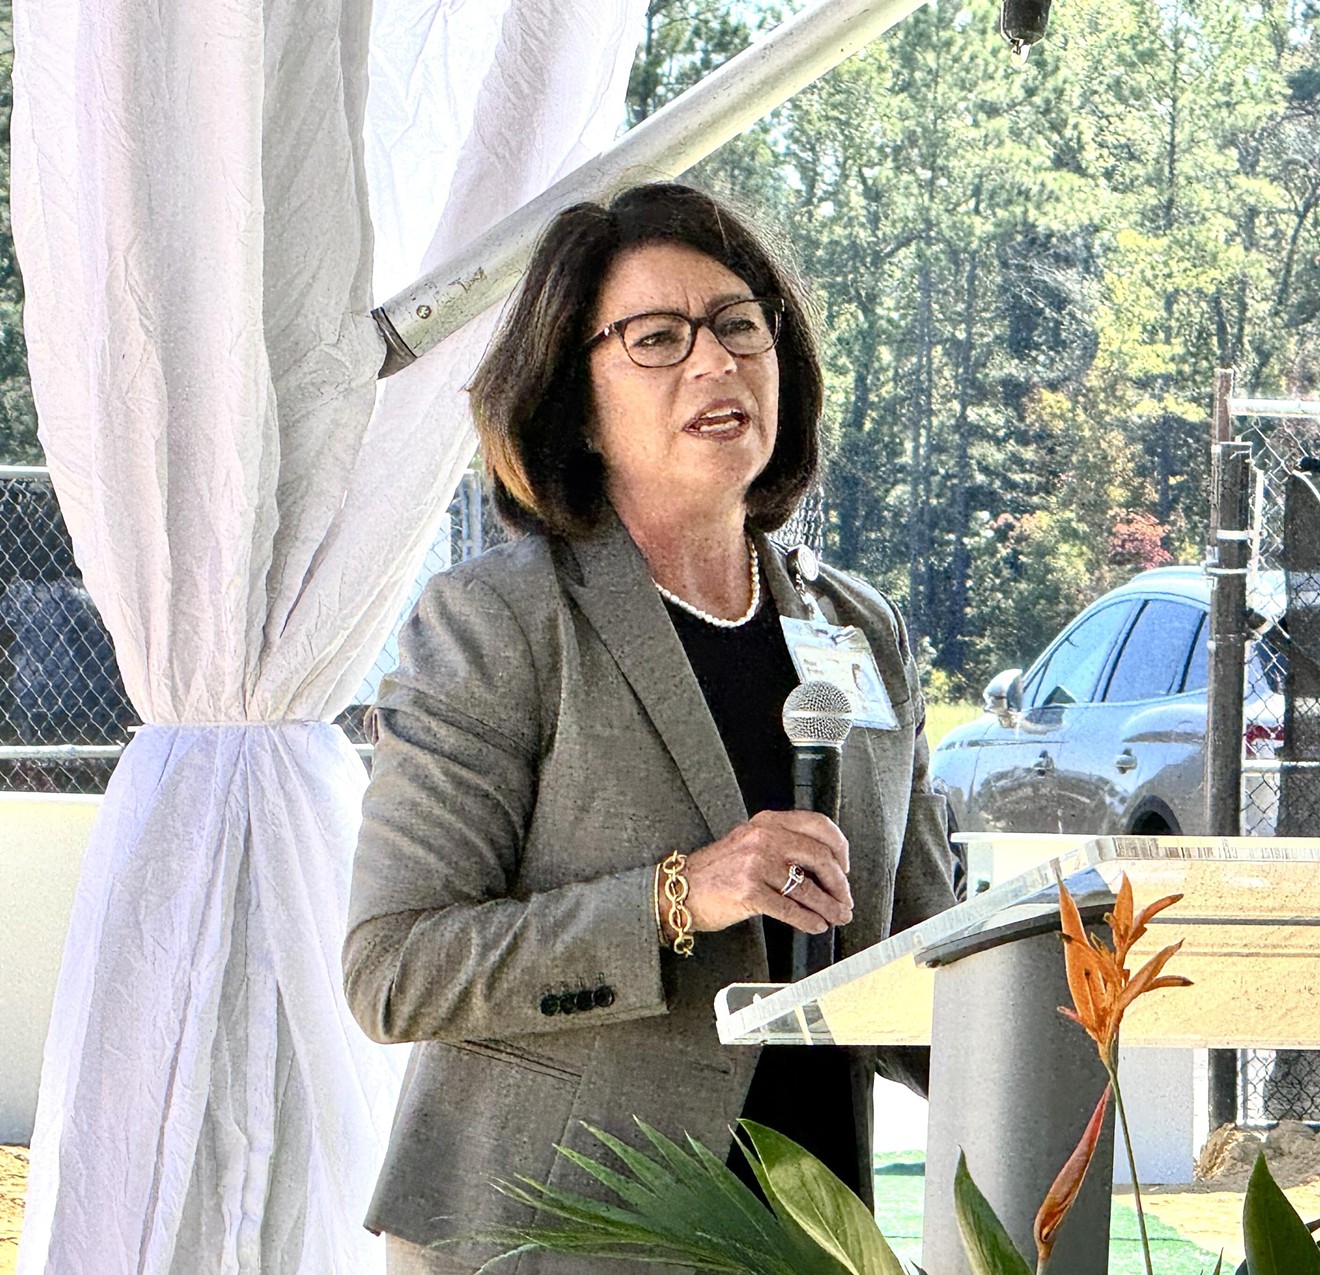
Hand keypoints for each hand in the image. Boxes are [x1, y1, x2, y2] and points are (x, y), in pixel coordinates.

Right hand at [674, 810, 851, 936]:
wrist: (681, 890)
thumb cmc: (716, 872)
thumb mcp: (749, 844)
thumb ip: (782, 846)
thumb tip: (822, 867)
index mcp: (767, 822)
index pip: (817, 825)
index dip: (839, 847)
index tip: (844, 866)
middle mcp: (763, 838)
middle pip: (819, 857)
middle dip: (839, 883)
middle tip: (845, 898)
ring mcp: (755, 864)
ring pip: (807, 887)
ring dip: (828, 907)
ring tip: (837, 916)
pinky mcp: (748, 891)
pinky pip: (790, 909)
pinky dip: (808, 920)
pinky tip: (815, 925)